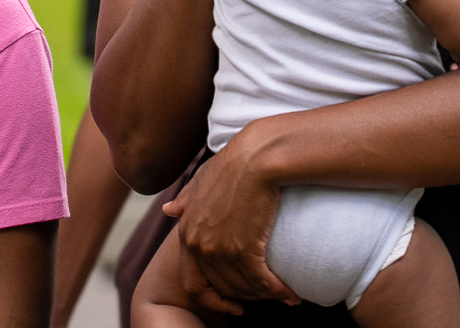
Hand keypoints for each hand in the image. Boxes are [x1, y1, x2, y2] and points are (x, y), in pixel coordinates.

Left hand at [166, 131, 295, 309]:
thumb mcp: (202, 178)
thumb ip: (186, 198)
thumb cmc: (234, 161)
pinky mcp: (244, 249)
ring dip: (265, 296)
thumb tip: (168, 210)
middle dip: (246, 297)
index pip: (194, 283)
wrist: (257, 155)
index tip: (233, 304)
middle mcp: (199, 246)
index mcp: (187, 232)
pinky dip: (278, 291)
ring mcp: (219, 249)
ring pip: (244, 287)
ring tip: (282, 295)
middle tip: (265, 296)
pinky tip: (290, 293)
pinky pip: (261, 282)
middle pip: (223, 288)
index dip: (214, 300)